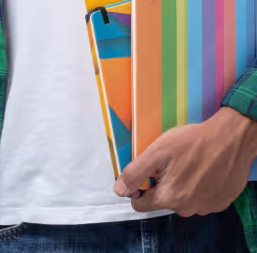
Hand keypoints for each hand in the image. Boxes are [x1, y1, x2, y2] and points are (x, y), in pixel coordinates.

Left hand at [112, 107, 256, 216]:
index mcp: (169, 198)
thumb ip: (136, 173)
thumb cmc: (193, 142)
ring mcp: (205, 208)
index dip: (138, 188)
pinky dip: (198, 187)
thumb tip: (119, 190)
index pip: (141, 205)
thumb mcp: (158, 151)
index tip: (146, 172)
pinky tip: (203, 170)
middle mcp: (187, 209)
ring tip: (188, 164)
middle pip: (162, 201)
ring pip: (181, 200)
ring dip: (181, 186)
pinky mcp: (219, 203)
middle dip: (161, 184)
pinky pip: (200, 199)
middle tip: (170, 163)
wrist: (231, 140)